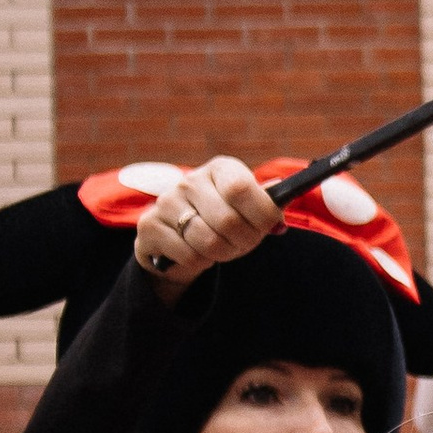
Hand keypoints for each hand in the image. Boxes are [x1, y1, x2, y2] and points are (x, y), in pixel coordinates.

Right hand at [135, 156, 281, 291]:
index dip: (261, 213)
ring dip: (224, 254)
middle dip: (245, 241)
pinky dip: (201, 262)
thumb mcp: (246, 208)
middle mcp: (191, 181)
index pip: (241, 188)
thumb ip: (267, 204)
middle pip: (228, 221)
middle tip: (245, 243)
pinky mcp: (150, 226)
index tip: (269, 226)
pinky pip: (189, 255)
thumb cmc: (220, 220)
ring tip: (223, 249)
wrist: (175, 237)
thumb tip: (283, 196)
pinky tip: (198, 253)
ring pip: (209, 242)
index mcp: (220, 170)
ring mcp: (167, 202)